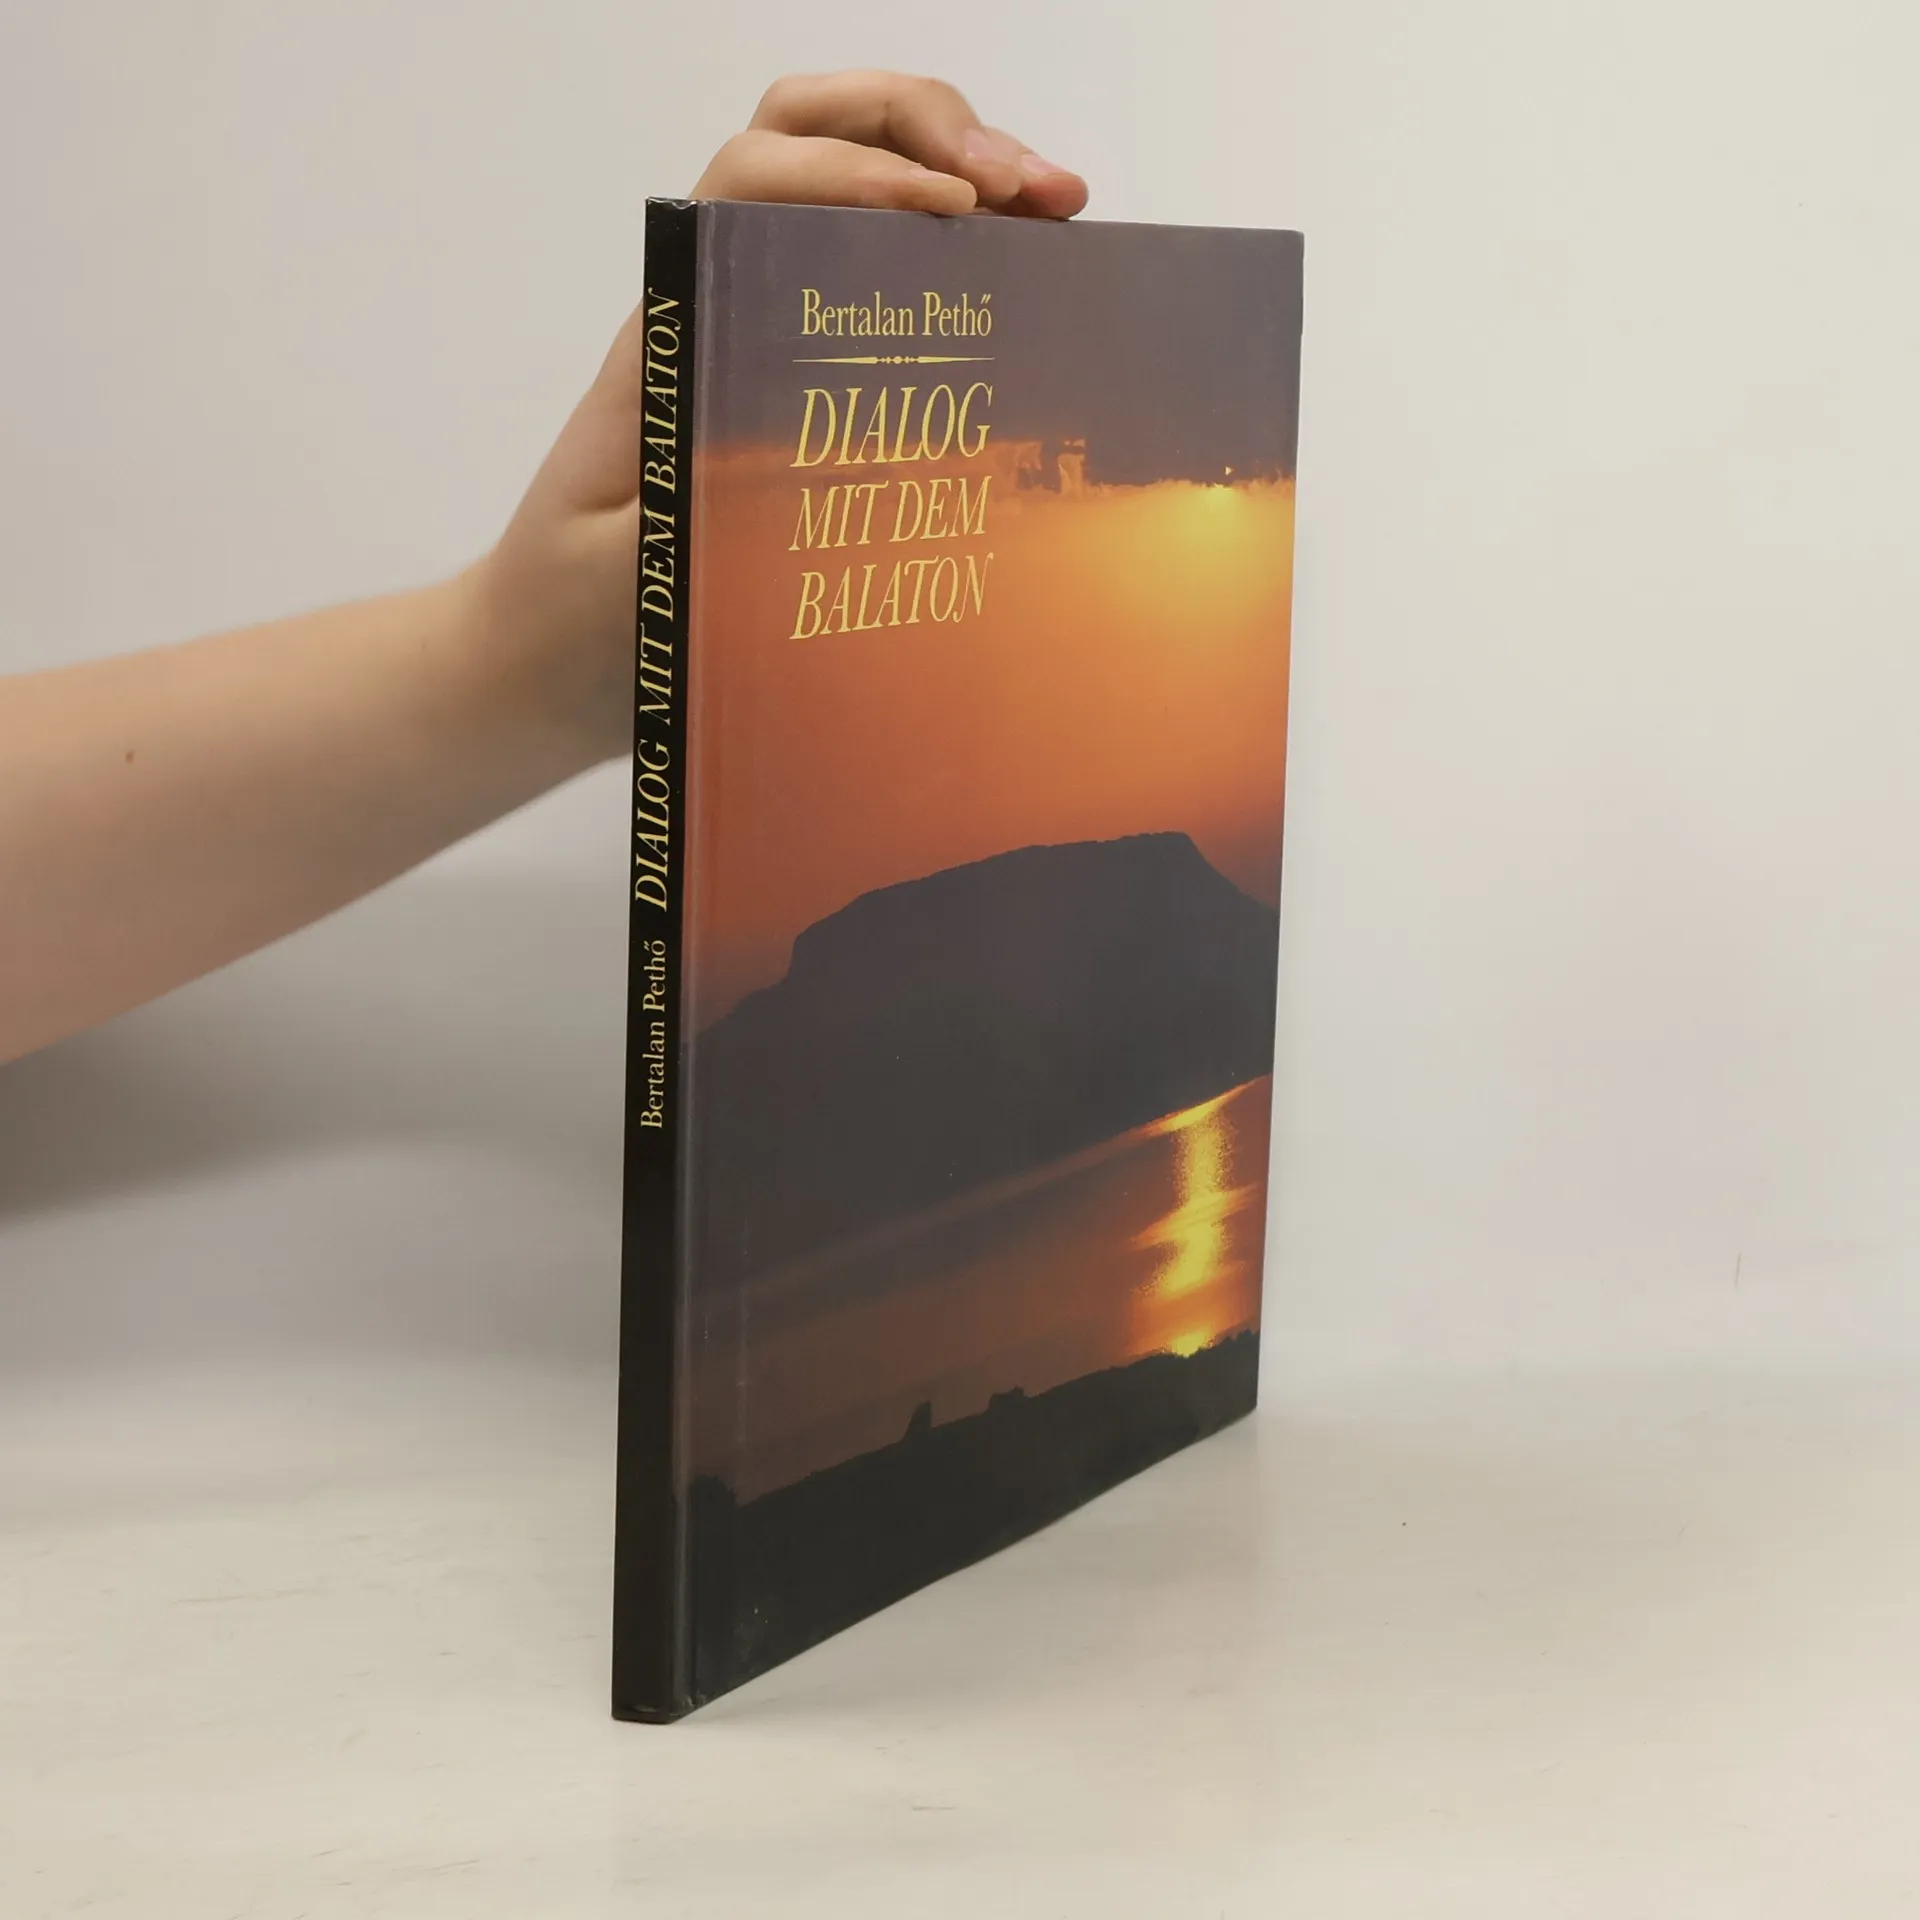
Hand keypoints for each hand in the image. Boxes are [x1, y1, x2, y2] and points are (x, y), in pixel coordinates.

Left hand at [478, 73, 1085, 765]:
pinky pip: (873, 283)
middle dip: (929, 131)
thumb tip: (821, 459)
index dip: (863, 169)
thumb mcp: (635, 574)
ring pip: (849, 192)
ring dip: (956, 169)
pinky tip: (1031, 277)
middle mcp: (712, 312)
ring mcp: (754, 340)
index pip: (757, 184)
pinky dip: (958, 254)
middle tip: (1039, 191)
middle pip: (810, 140)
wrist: (537, 665)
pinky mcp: (788, 388)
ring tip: (1059, 210)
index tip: (960, 209)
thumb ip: (700, 514)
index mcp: (672, 338)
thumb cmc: (574, 622)